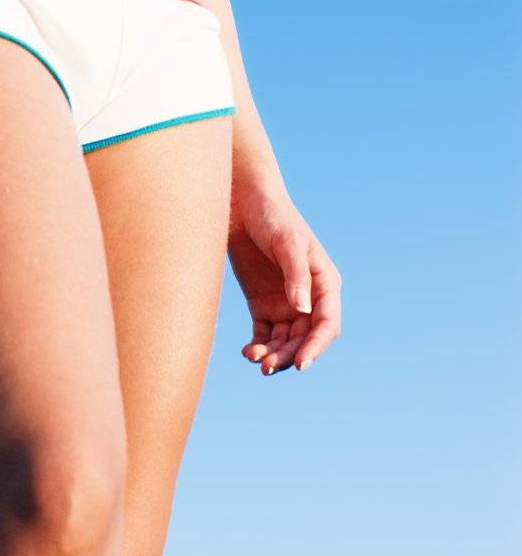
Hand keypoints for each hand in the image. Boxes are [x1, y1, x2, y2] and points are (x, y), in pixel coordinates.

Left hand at [227, 181, 341, 376]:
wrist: (242, 203)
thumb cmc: (272, 217)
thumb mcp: (287, 242)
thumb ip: (296, 275)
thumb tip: (303, 310)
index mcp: (324, 283)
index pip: (326, 324)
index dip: (316, 346)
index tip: (299, 364)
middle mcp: (308, 298)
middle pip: (304, 338)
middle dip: (289, 355)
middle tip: (268, 366)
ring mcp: (285, 303)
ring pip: (284, 341)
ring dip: (273, 355)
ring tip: (255, 359)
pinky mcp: (262, 305)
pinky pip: (264, 335)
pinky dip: (259, 347)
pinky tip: (248, 352)